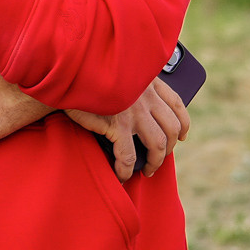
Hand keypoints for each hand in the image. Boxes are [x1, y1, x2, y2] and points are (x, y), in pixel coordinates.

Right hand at [67, 77, 192, 181]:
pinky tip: (122, 175)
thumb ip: (131, 85)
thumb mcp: (116, 74)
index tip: (182, 135)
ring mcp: (134, 111)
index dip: (183, 123)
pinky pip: (129, 155)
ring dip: (155, 162)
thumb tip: (138, 107)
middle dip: (169, 148)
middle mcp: (146, 95)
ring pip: (158, 144)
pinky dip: (127, 170)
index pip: (177, 103)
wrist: (67, 74)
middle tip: (159, 159)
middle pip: (172, 128)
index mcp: (148, 80)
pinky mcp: (117, 124)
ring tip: (148, 171)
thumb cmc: (87, 75)